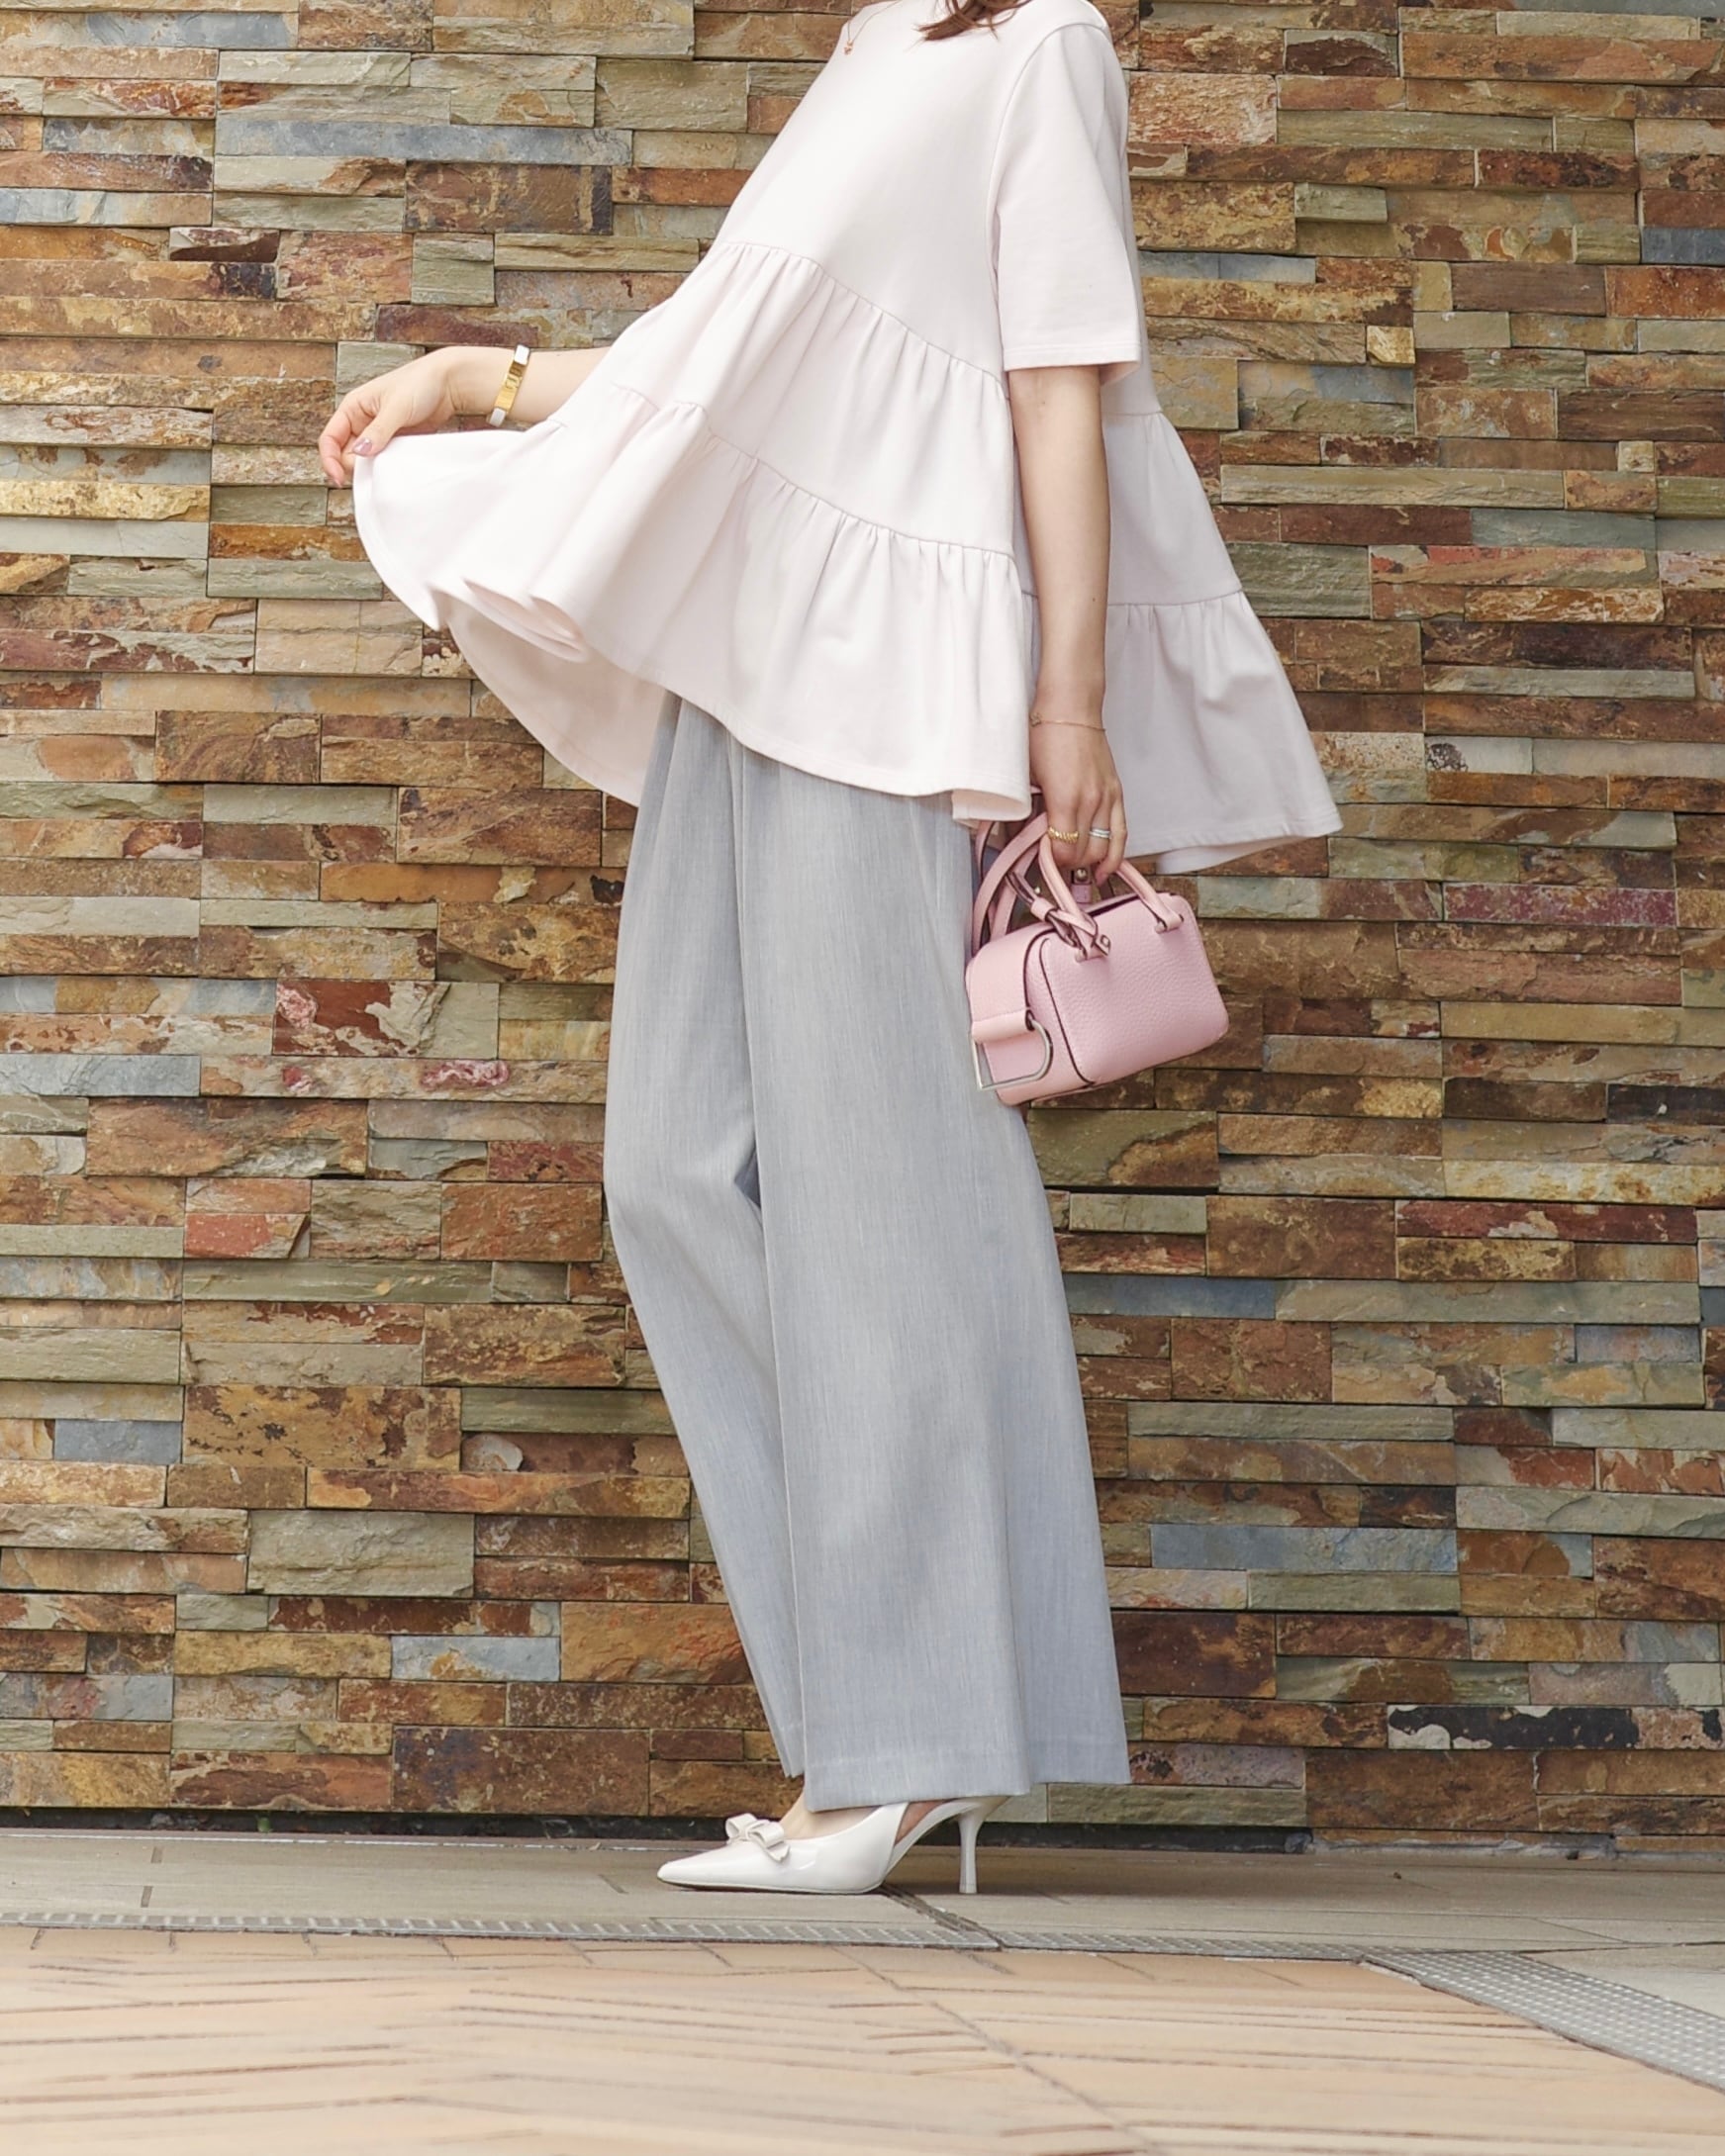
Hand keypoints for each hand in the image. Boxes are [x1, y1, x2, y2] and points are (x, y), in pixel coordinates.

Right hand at [317, 350, 480, 486]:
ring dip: (372, 469)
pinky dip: (387, 469)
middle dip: (355, 467)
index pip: (330, 438)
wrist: (448, 384)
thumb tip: (359, 452)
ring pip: (365, 461)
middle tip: (372, 472)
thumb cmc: (420, 382)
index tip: (338, 478)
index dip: (329, 460)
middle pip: (346, 454)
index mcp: (353, 407)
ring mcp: (378, 434)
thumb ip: (378, 431)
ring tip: (386, 469)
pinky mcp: (395, 443)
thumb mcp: (397, 407)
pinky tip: (396, 469)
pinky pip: (384, 461)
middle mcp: (361, 421)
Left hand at [1029, 697, 1126, 887]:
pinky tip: (1106, 868)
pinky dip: (1115, 855)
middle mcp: (1090, 801)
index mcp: (1065, 798)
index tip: (1040, 860)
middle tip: (1053, 863)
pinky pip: (1121, 833)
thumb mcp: (1025, 776)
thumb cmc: (1045, 735)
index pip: (1062, 849)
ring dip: (1089, 863)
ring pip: (1103, 848)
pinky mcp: (1117, 793)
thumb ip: (1024, 811)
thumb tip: (1019, 838)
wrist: (1071, 708)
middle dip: (1067, 864)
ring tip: (1077, 872)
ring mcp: (1107, 798)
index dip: (1051, 861)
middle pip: (1083, 853)